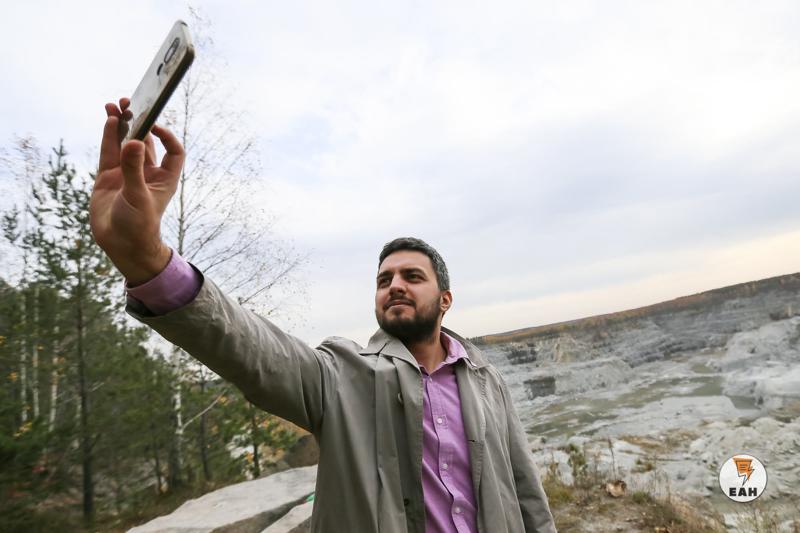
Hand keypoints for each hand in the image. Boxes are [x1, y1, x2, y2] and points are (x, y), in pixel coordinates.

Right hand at [90, 98, 184, 284]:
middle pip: (147, 141)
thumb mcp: (138, 197)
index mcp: (165, 178)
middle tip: (132, 103)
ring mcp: (128, 172)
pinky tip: (109, 119)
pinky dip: (109, 135)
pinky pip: (110, 150)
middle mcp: (148, 172)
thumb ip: (133, 170)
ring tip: (115, 105)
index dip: (168, 137)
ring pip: (126, 142)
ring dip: (122, 124)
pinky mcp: (109, 176)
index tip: (156, 125)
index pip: (174, 152)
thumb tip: (133, 142)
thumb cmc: (139, 225)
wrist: (120, 244)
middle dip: (141, 122)